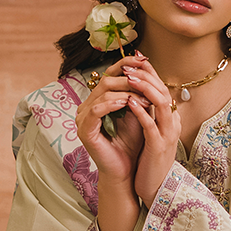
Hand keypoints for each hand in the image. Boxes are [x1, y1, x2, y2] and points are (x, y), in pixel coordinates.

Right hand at [76, 59, 143, 230]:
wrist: (126, 170)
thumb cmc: (132, 143)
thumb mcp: (138, 112)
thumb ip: (138, 92)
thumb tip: (147, 66)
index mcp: (98, 100)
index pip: (110, 74)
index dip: (126, 64)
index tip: (145, 60)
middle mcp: (87, 106)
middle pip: (105, 80)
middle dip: (128, 79)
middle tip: (146, 81)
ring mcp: (83, 118)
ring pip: (101, 93)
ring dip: (124, 91)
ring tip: (142, 97)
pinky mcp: (84, 130)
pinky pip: (95, 110)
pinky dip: (111, 104)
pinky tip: (125, 103)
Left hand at [119, 57, 180, 207]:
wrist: (155, 187)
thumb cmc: (149, 161)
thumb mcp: (151, 133)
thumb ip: (148, 114)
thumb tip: (138, 95)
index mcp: (170, 119)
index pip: (162, 88)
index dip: (149, 72)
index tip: (134, 59)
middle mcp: (173, 124)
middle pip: (164, 91)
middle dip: (146, 75)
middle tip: (130, 64)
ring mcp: (167, 135)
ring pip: (161, 104)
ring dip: (144, 88)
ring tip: (129, 77)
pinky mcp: (158, 147)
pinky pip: (151, 125)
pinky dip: (141, 112)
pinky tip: (129, 102)